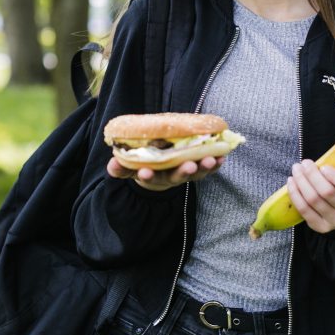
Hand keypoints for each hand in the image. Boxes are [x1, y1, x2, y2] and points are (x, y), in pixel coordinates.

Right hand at [107, 156, 225, 191]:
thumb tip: (112, 164)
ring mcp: (186, 173)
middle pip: (177, 177)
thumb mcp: (130, 168)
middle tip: (189, 167)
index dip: (148, 176)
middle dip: (183, 172)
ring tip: (210, 159)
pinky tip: (222, 156)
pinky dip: (216, 163)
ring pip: (196, 173)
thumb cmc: (144, 166)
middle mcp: (171, 178)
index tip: (144, 172)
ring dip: (204, 167)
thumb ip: (121, 168)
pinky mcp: (198, 167)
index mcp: (154, 177)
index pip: (150, 178)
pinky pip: (208, 167)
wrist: (160, 172)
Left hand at [285, 154, 334, 233]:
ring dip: (301, 182)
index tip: (324, 166)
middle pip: (327, 193)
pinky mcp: (321, 228)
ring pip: (313, 201)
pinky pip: (304, 211)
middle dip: (312, 176)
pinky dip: (295, 195)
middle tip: (304, 163)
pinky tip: (291, 182)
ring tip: (296, 170)